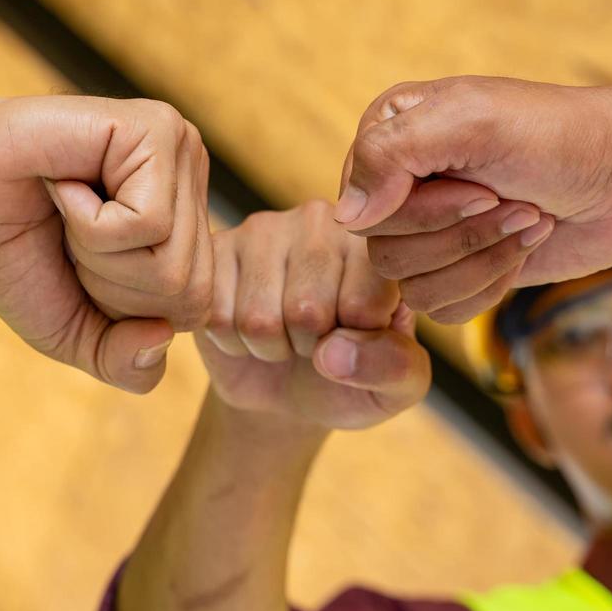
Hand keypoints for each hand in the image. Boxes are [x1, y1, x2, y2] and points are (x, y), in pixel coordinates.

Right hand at [0, 93, 212, 393]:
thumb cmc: (15, 251)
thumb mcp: (74, 331)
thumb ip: (124, 363)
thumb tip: (162, 336)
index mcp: (188, 226)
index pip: (194, 311)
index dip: (123, 311)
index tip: (79, 262)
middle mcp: (194, 184)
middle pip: (188, 290)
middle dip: (110, 284)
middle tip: (69, 233)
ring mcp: (181, 151)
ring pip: (172, 263)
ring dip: (97, 254)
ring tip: (69, 206)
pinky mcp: (157, 130)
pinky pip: (149, 223)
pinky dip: (91, 223)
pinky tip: (66, 184)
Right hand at [200, 200, 429, 430]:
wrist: (288, 388)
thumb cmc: (352, 374)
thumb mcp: (397, 387)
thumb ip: (392, 368)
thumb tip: (332, 352)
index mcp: (375, 245)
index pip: (363, 305)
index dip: (356, 345)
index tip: (356, 338)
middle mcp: (320, 222)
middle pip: (306, 311)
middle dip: (308, 348)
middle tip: (313, 339)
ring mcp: (263, 229)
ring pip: (258, 319)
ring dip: (269, 348)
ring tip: (282, 334)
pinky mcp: (214, 249)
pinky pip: (216, 318)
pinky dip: (231, 343)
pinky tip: (246, 327)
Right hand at [335, 76, 611, 322]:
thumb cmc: (553, 137)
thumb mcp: (469, 122)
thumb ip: (390, 155)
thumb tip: (344, 218)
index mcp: (388, 135)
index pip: (361, 206)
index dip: (422, 211)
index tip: (483, 186)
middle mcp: (398, 185)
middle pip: (383, 252)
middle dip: (459, 236)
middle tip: (511, 202)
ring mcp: (427, 232)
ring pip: (410, 288)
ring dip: (481, 260)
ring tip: (525, 220)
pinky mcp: (457, 271)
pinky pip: (441, 310)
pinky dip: (489, 286)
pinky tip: (523, 248)